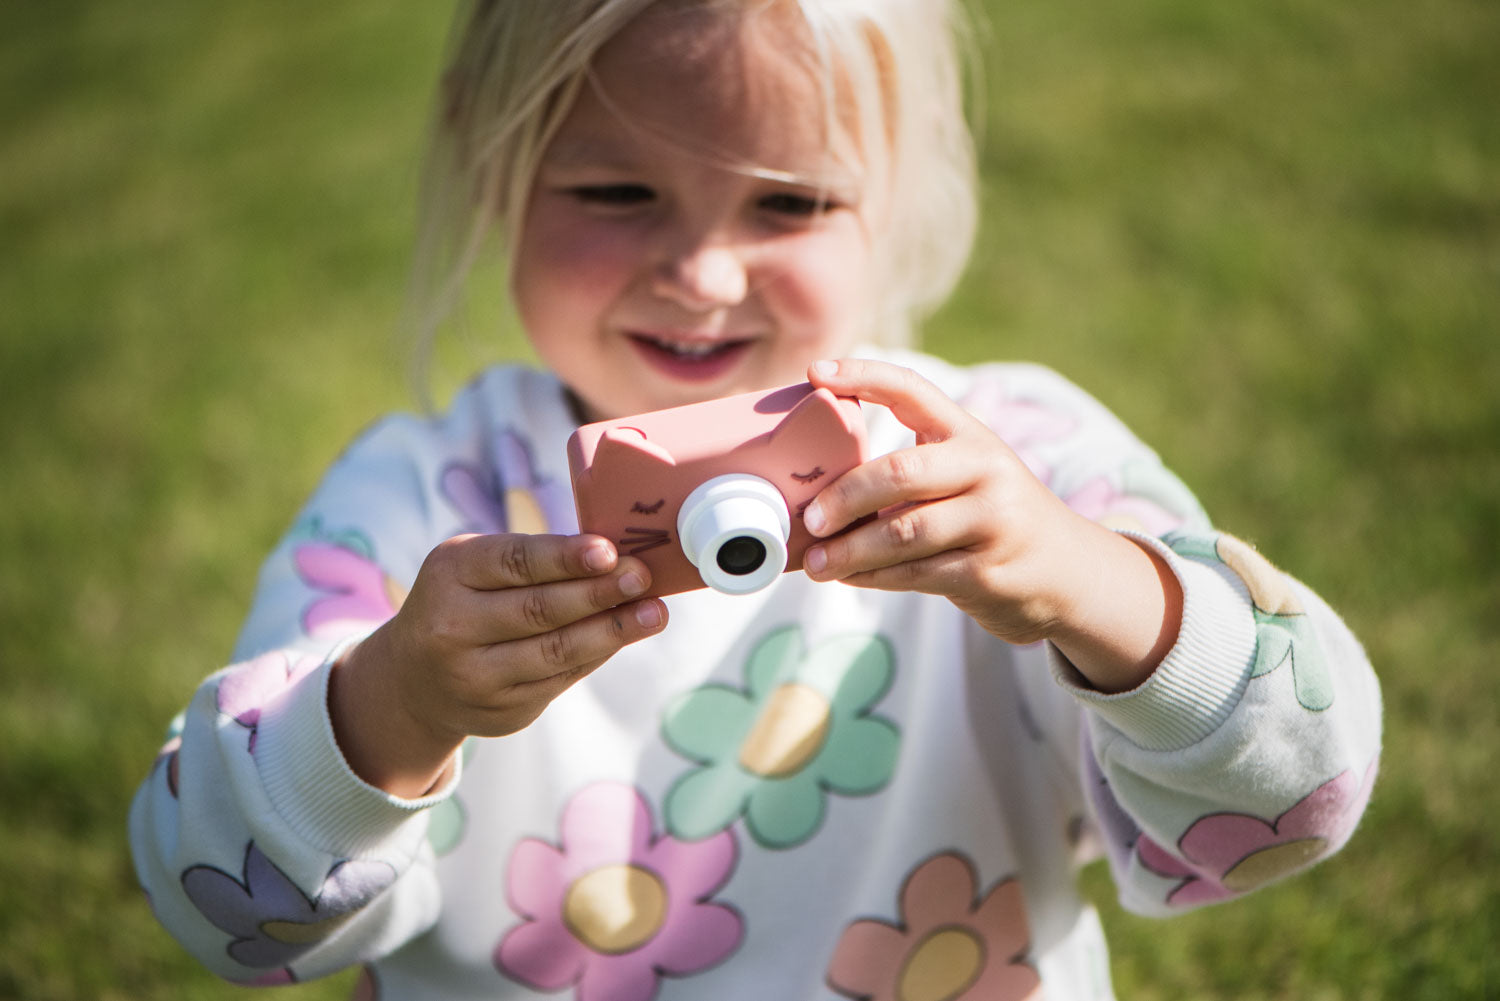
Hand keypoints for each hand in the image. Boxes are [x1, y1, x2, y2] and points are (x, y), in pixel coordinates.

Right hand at [331, 533, 666, 796]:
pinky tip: (625, 636)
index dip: (563, 557)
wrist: (413, 682)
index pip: (512, 562)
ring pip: (555, 652)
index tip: (608, 551)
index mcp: (449, 574)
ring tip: (654, 613)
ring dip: (613, 631)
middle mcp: (453, 627)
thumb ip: (535, 561)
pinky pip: (561, 680)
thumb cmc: (464, 603)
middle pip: (538, 610)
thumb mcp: (475, 568)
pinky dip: (597, 654)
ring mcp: (475, 677)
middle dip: (598, 593)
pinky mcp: (502, 711)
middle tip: (643, 577)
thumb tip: (617, 558)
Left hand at [802, 358, 1179, 691]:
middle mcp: (986, 469)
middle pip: (900, 472)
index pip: (913, 389)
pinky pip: (916, 573)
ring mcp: (992, 521)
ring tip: (815, 563)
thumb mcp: (965, 475)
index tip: (815, 373)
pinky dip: (873, 577)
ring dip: (850, 550)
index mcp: (969, 434)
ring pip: (904, 532)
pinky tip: (849, 578)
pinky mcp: (988, 571)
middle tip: (810, 517)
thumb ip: (910, 471)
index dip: (863, 376)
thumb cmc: (991, 516)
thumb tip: (817, 485)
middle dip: (846, 496)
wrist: (1067, 571)